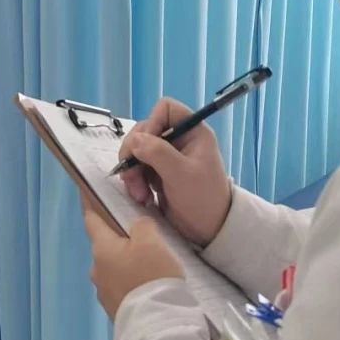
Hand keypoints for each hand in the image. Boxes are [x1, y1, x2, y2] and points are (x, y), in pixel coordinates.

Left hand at [83, 207, 183, 319]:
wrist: (157, 324)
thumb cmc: (151, 275)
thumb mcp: (151, 240)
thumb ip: (141, 224)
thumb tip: (135, 226)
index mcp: (101, 249)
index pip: (91, 219)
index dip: (89, 202)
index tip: (85, 190)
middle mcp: (97, 269)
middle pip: (106, 245)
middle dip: (120, 237)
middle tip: (143, 232)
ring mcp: (104, 292)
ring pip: (115, 266)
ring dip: (128, 261)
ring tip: (152, 262)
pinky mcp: (116, 308)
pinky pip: (123, 285)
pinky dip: (133, 279)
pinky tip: (149, 282)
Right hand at [118, 97, 232, 246]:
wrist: (208, 230)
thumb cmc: (203, 199)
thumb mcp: (182, 174)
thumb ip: (158, 153)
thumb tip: (134, 139)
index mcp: (193, 132)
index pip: (165, 109)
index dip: (152, 122)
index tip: (146, 145)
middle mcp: (179, 139)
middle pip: (145, 130)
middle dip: (135, 152)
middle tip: (131, 175)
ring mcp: (167, 156)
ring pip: (137, 150)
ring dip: (132, 170)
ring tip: (138, 193)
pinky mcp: (158, 173)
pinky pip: (137, 167)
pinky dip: (135, 180)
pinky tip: (141, 196)